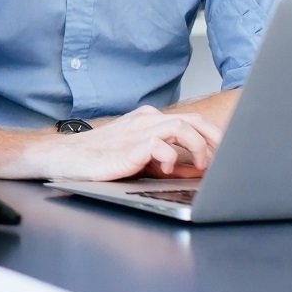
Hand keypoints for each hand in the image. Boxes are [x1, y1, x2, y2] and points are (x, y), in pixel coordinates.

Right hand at [43, 106, 221, 181]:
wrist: (65, 158)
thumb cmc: (98, 158)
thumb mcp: (141, 161)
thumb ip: (168, 163)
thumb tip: (196, 171)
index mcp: (149, 120)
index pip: (192, 121)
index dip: (213, 138)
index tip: (225, 156)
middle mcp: (146, 120)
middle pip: (193, 120)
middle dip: (215, 140)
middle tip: (226, 159)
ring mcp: (137, 130)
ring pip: (181, 127)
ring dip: (197, 148)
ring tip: (200, 166)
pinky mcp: (129, 146)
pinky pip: (160, 144)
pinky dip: (170, 158)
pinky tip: (165, 170)